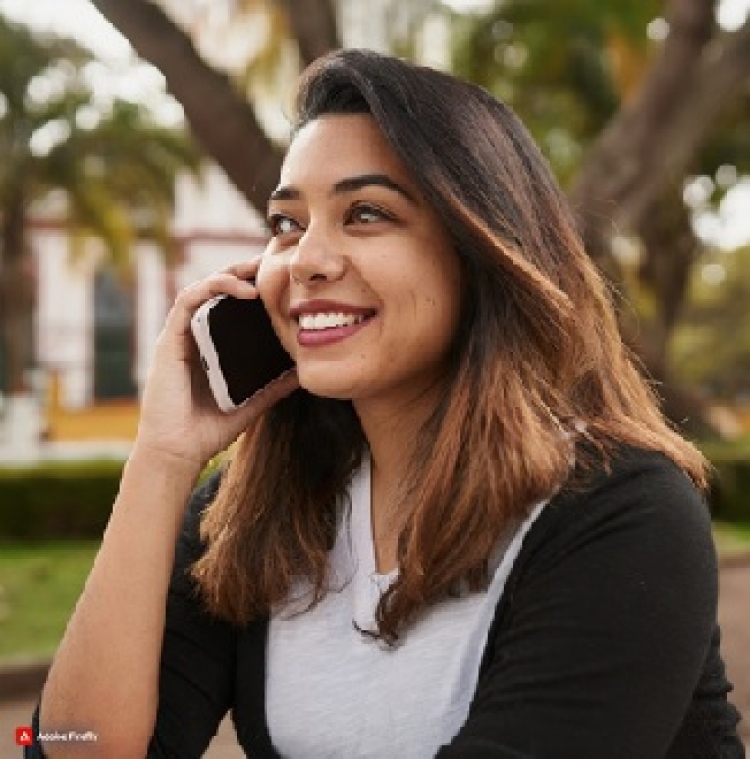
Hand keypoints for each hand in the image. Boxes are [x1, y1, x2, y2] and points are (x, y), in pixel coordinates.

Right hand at [134, 257, 298, 472]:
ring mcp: (182, 335)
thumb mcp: (253, 402)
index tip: (281, 279)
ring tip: (260, 269)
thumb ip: (274, 387)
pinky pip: (188, 300)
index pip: (233, 307)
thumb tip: (303, 371)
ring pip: (204, 288)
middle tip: (273, 261)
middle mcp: (196, 336)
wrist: (179, 451)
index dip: (254, 288)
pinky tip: (242, 289)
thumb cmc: (210, 429)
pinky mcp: (170, 338)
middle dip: (245, 271)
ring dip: (232, 273)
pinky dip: (214, 287)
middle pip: (219, 291)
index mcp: (214, 347)